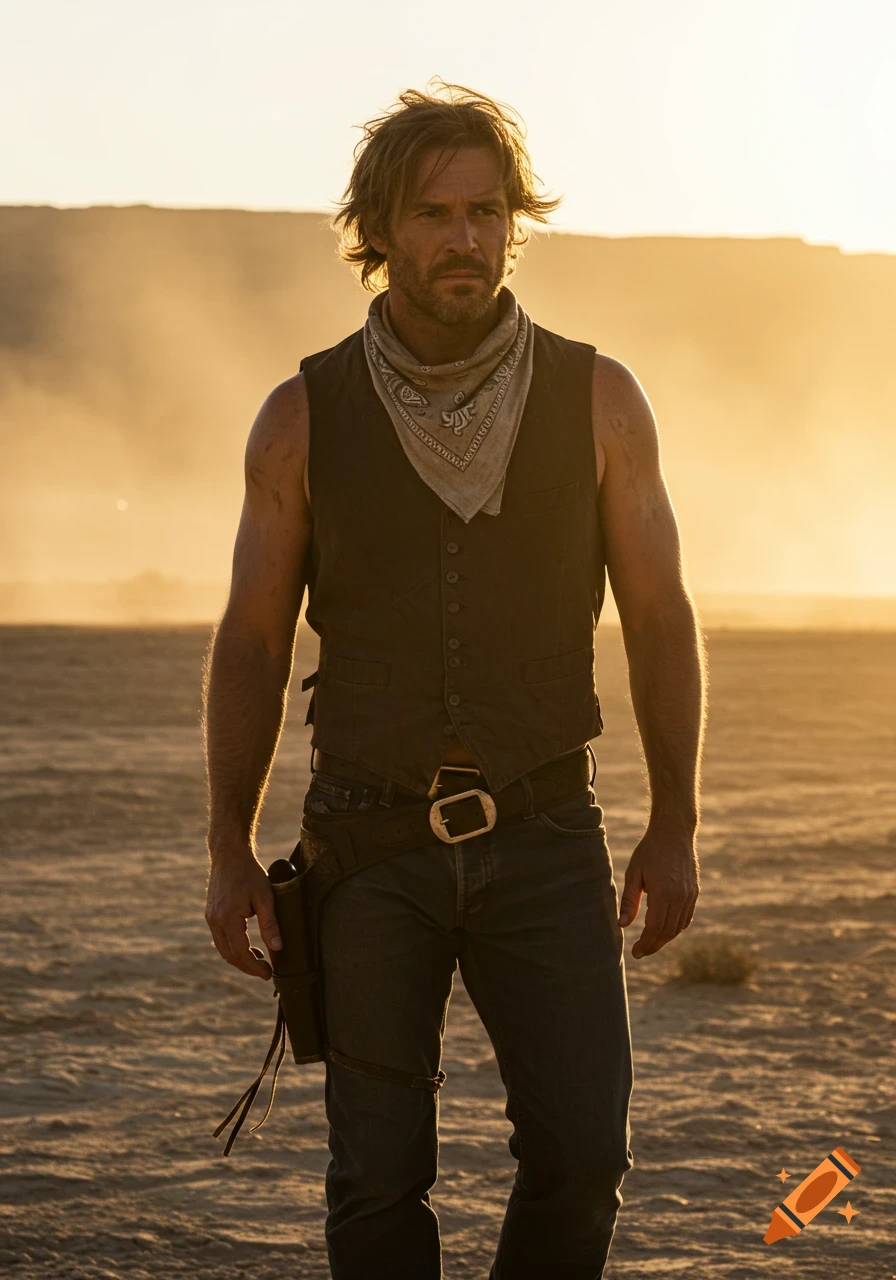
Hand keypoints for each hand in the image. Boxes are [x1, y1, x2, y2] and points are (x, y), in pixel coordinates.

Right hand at [205, 852, 282, 978]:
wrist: (229, 855)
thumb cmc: (249, 873)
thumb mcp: (265, 897)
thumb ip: (270, 923)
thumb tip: (278, 948)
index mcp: (227, 918)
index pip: (240, 953)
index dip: (254, 967)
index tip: (268, 974)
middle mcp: (215, 921)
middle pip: (230, 955)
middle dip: (248, 967)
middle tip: (266, 972)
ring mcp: (210, 918)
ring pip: (223, 949)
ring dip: (240, 959)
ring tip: (260, 961)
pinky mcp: (211, 915)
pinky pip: (220, 939)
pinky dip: (234, 948)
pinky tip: (248, 947)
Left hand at [618, 822, 698, 958]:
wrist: (674, 833)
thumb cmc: (649, 851)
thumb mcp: (634, 873)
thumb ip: (629, 900)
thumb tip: (622, 925)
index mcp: (663, 893)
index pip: (654, 928)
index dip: (645, 944)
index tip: (635, 953)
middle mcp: (680, 897)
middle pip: (667, 932)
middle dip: (653, 945)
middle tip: (640, 952)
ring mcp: (690, 895)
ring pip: (678, 927)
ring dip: (665, 939)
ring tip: (650, 943)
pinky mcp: (694, 892)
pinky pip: (686, 918)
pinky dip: (676, 928)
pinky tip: (664, 930)